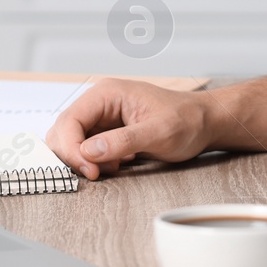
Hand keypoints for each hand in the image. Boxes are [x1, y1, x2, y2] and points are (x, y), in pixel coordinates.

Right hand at [45, 79, 217, 179]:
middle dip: (74, 156)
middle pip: (64, 131)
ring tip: (114, 166)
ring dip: (85, 160)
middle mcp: (100, 102)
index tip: (89, 171)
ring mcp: (102, 117)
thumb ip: (123, 141)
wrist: (203, 123)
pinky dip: (94, 162)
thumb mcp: (159, 132)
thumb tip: (89, 151)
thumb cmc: (186, 121)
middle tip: (96, 174)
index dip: (72, 148)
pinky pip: (86, 149)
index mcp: (107, 93)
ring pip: (73, 142)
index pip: (70, 120)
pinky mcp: (107, 132)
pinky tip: (118, 164)